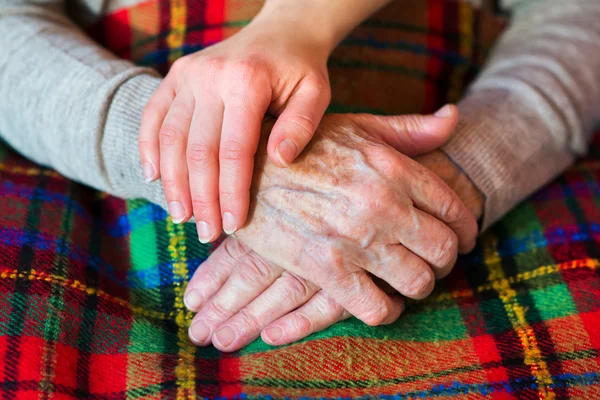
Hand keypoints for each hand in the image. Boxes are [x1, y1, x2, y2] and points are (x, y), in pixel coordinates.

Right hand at [138, 7, 331, 241]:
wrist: (280, 31)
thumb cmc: (301, 68)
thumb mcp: (315, 93)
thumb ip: (301, 126)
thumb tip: (279, 162)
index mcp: (246, 82)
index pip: (234, 151)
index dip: (232, 193)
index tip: (235, 225)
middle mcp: (210, 77)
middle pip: (198, 150)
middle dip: (201, 198)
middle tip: (206, 232)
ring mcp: (188, 75)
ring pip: (169, 138)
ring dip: (173, 182)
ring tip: (181, 217)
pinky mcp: (176, 75)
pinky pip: (153, 116)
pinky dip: (148, 148)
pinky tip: (153, 178)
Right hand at [184, 109, 478, 348]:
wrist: (243, 167)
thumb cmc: (304, 146)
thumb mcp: (357, 127)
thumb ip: (409, 128)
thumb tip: (454, 117)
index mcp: (393, 167)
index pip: (454, 208)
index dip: (467, 229)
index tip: (462, 238)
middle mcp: (382, 204)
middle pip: (444, 250)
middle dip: (446, 260)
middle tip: (434, 261)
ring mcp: (356, 239)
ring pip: (418, 282)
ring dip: (419, 286)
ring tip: (407, 280)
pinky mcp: (327, 269)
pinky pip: (378, 308)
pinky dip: (387, 310)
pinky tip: (381, 301)